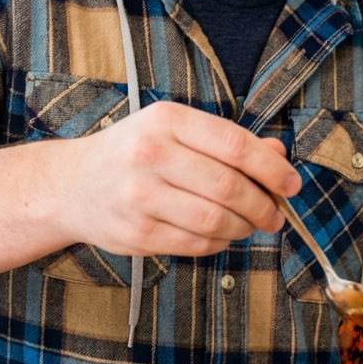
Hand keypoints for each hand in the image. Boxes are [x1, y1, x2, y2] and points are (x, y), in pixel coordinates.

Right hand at [64, 101, 300, 256]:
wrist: (71, 185)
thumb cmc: (134, 154)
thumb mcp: (177, 132)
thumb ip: (228, 142)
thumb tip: (279, 157)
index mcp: (167, 120)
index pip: (236, 146)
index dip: (272, 169)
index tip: (291, 185)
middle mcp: (150, 154)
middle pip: (229, 187)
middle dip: (264, 205)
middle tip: (276, 215)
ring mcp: (139, 196)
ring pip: (215, 220)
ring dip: (244, 228)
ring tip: (250, 226)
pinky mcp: (135, 233)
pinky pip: (195, 243)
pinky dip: (218, 243)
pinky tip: (221, 235)